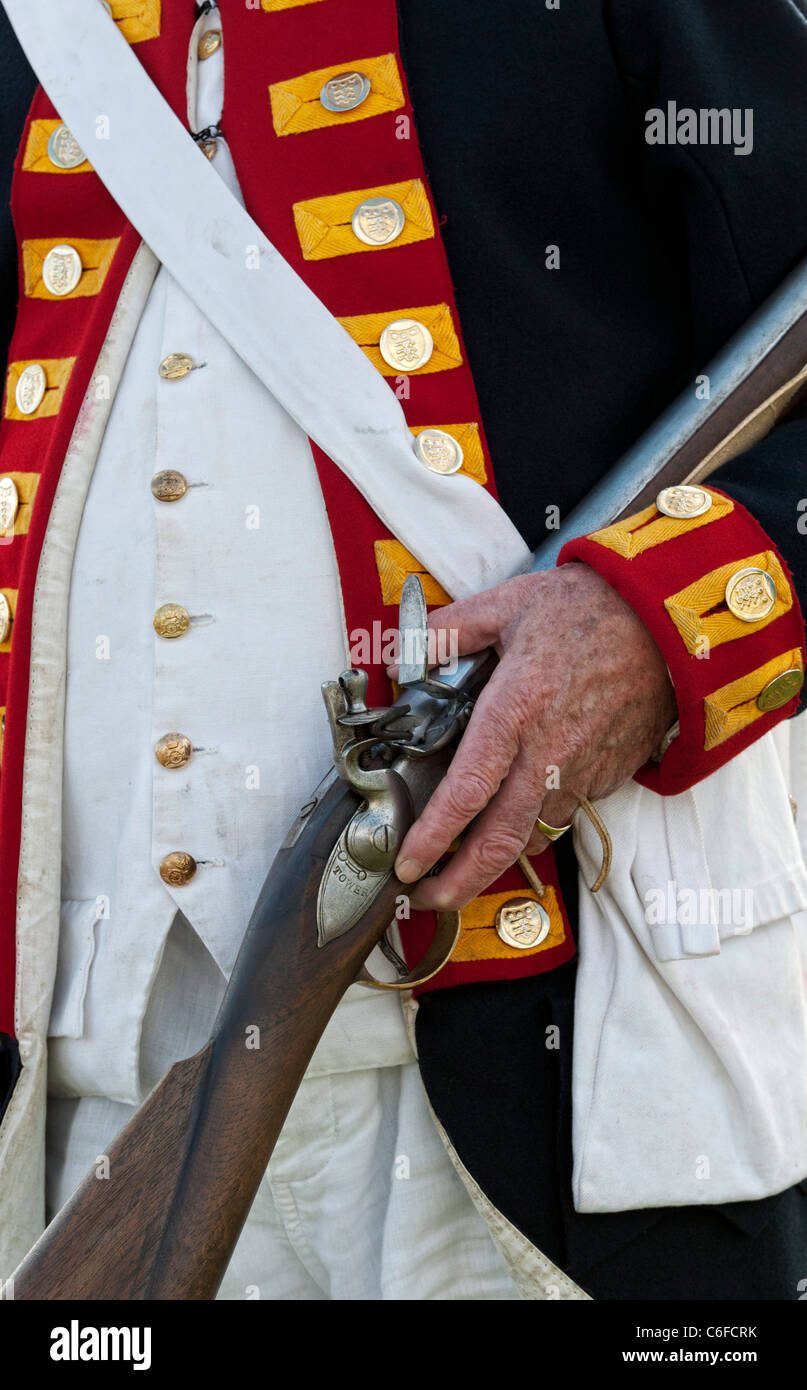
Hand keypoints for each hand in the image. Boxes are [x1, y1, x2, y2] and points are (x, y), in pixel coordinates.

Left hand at [392, 562, 676, 909]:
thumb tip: (400, 656)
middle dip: (459, 881)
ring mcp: (584, 769)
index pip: (467, 791)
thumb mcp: (507, 605)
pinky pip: (563, 811)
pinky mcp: (610, 775)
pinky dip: (534, 824)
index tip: (407, 864)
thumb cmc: (589, 609)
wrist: (670, 621)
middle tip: (428, 898)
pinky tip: (513, 815)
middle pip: (500, 840)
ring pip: (533, 834)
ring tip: (462, 868)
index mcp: (515, 711)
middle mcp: (549, 752)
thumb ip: (446, 633)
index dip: (434, 837)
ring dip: (496, 859)